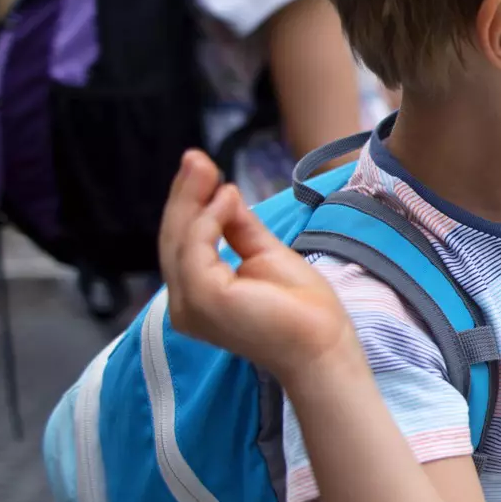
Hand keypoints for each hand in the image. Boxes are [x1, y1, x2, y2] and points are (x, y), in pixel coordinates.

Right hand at [159, 150, 353, 379]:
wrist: (325, 343)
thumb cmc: (304, 308)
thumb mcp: (265, 255)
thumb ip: (238, 228)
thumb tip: (222, 193)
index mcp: (196, 295)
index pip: (183, 244)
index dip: (188, 204)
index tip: (201, 168)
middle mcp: (184, 304)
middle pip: (175, 238)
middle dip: (184, 195)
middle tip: (195, 158)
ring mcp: (190, 304)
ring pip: (180, 240)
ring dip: (192, 198)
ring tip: (205, 167)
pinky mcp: (203, 299)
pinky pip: (196, 248)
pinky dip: (208, 219)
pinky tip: (226, 198)